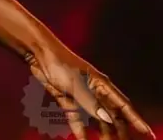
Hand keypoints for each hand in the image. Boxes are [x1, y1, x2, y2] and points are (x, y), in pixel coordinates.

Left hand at [27, 43, 154, 138]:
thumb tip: (108, 119)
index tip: (147, 133)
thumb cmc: (59, 63)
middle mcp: (94, 92)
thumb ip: (90, 102)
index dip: (136, 120)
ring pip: (96, 119)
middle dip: (119, 131)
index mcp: (102, 85)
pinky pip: (77, 118)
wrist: (38, 54)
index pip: (123, 106)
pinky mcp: (67, 100)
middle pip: (111, 115)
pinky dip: (80, 129)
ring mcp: (81, 97)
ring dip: (102, 132)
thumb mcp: (76, 84)